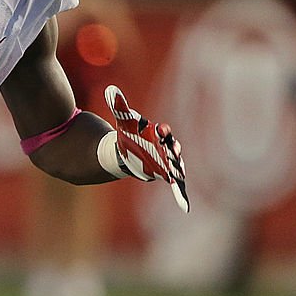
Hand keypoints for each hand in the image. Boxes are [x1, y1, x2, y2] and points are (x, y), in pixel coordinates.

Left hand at [105, 85, 188, 212]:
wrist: (126, 150)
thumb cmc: (128, 134)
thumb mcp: (124, 121)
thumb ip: (119, 106)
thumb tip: (110, 89)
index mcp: (157, 134)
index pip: (161, 133)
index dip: (161, 132)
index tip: (158, 130)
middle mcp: (165, 147)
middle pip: (171, 149)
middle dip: (172, 150)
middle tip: (173, 151)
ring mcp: (166, 161)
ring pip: (174, 165)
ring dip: (176, 169)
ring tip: (178, 174)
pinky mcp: (164, 174)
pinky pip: (175, 184)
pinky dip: (180, 194)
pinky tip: (185, 207)